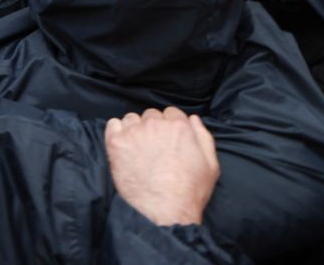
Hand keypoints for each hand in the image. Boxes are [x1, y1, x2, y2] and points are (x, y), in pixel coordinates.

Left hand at [105, 107, 218, 225]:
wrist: (166, 211)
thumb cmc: (190, 191)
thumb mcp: (210, 164)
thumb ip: (203, 136)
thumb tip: (192, 118)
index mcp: (179, 126)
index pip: (171, 113)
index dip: (171, 126)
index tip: (168, 139)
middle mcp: (155, 124)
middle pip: (151, 115)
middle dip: (153, 128)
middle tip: (154, 148)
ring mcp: (134, 132)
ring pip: (132, 119)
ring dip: (135, 129)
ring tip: (138, 149)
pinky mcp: (116, 142)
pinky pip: (112, 125)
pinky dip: (117, 132)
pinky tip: (123, 146)